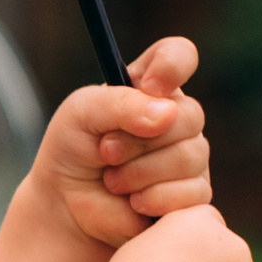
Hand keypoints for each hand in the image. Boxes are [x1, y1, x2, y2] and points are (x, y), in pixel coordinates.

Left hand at [31, 38, 211, 248]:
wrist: (68, 205)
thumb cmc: (73, 149)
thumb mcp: (82, 114)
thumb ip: (120, 105)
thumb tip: (167, 115)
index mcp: (151, 85)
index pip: (179, 56)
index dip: (172, 66)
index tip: (150, 86)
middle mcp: (177, 117)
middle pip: (188, 116)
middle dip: (138, 140)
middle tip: (105, 151)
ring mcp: (190, 155)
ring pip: (188, 157)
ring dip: (139, 172)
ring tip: (112, 179)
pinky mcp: (194, 194)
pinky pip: (191, 192)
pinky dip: (152, 198)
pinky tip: (132, 201)